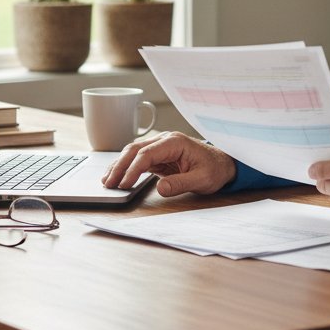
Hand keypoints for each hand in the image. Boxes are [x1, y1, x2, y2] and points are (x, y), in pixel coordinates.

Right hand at [102, 131, 235, 198]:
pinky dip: (126, 168)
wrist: (223, 163)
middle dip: (119, 166)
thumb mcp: (202, 179)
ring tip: (106, 182)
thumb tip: (160, 189)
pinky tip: (116, 177)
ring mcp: (160, 146)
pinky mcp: (158, 155)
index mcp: (175, 142)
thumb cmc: (214, 169)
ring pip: (133, 152)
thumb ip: (181, 183)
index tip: (124, 184)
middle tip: (108, 184)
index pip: (147, 153)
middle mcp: (165, 140)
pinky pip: (138, 159)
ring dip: (119, 166)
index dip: (133, 169)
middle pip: (135, 149)